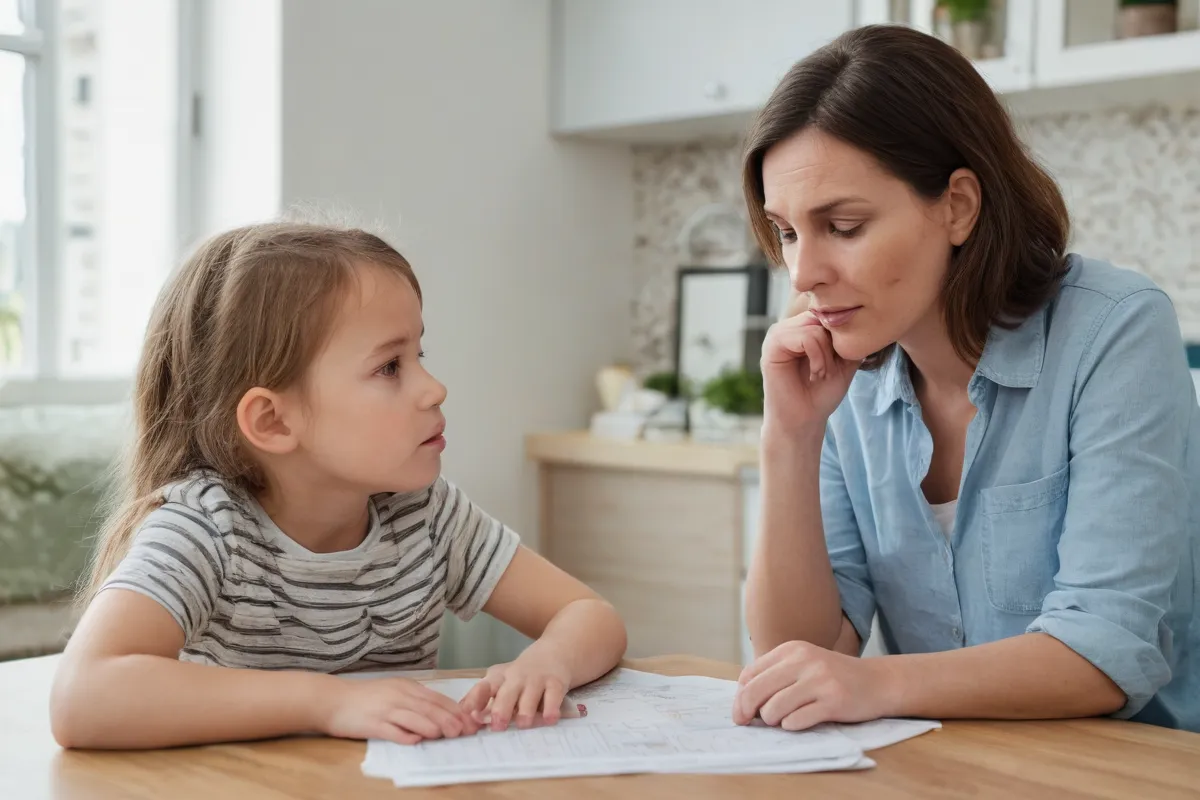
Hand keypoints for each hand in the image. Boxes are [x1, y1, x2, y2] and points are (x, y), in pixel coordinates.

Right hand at [323, 676, 479, 744]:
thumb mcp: (393, 692)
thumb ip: (414, 701)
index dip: (454, 710)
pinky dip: (405, 735)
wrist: (332, 699)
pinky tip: (417, 740)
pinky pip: (392, 730)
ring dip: (432, 725)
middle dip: (449, 719)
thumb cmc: (365, 698)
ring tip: (447, 735)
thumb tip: (438, 715)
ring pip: (414, 716)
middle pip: (429, 707)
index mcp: (406, 687)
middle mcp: (398, 696)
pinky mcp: (372, 724)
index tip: (469, 721)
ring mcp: (385, 709)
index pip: (436, 698)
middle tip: (465, 730)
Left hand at [459, 647, 573, 731]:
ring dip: (526, 710)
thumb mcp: (502, 680)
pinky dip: (551, 708)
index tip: (468, 713)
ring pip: (530, 695)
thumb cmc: (524, 673)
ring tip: (523, 724)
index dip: (475, 699)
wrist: (557, 650)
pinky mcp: (556, 683)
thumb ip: (484, 697)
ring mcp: (537, 679)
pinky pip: (553, 696)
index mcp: (500, 678)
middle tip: (498, 726)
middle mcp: (517, 678)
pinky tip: (549, 719)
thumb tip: (461, 715)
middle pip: (507, 693)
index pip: (484, 686)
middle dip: (501, 709)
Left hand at [732, 641, 897, 730]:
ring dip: (772, 721)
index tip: (741, 711)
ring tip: (783, 720)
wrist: (877, 681)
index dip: (740, 696)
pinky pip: (796, 721)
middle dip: (746, 711)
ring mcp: (819, 680)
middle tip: (747, 723)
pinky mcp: (833, 701)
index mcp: (791, 649)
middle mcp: (803, 660)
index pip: (750, 674)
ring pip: (773, 708)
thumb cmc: (833, 677)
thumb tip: (742, 701)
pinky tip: (799, 721)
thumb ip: (775, 676)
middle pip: (756, 691)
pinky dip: (791, 726)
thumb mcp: (803, 665)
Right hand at [761, 312, 859, 433]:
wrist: (804, 420)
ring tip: (821, 374)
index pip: (830, 312)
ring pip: (816, 327)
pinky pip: (806, 337)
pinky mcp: (772, 344)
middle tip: (830, 371)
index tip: (839, 362)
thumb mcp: (845, 359)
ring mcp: (778, 333)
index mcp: (802, 326)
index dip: (841, 336)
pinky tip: (815, 374)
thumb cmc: (822, 393)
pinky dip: (818, 357)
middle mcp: (788, 326)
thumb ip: (850, 336)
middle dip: (834, 345)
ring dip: (826, 355)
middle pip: (823, 316)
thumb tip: (864, 316)